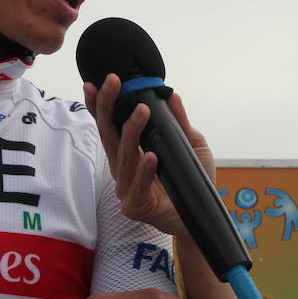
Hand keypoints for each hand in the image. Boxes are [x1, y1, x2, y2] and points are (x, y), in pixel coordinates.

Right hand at [83, 73, 216, 238]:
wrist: (201, 216)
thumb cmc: (191, 181)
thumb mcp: (191, 146)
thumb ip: (179, 123)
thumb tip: (171, 96)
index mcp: (130, 152)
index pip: (111, 125)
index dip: (101, 105)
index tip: (97, 82)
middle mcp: (123, 168)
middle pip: (109, 134)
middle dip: (108, 106)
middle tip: (113, 83)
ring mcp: (126, 188)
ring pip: (124, 156)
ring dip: (132, 131)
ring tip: (142, 111)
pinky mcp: (135, 207)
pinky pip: (137, 187)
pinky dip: (144, 171)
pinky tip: (150, 157)